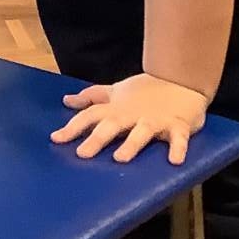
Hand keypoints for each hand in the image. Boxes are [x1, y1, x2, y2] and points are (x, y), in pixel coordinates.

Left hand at [52, 73, 208, 165]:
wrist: (182, 78)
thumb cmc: (146, 90)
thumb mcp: (116, 92)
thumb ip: (92, 97)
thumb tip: (67, 101)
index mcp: (117, 108)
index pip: (90, 115)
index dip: (73, 126)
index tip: (55, 139)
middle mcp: (132, 115)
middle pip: (112, 125)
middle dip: (97, 138)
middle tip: (82, 154)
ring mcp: (155, 120)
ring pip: (142, 132)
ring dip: (132, 144)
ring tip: (121, 159)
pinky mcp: (178, 126)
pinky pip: (178, 138)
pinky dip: (178, 148)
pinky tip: (175, 161)